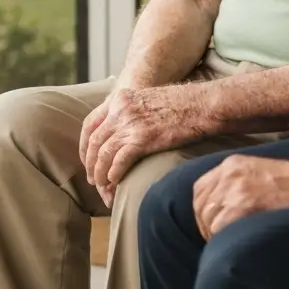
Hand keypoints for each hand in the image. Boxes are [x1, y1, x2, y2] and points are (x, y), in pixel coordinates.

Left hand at [81, 85, 206, 206]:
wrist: (203, 103)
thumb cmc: (184, 104)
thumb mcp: (149, 99)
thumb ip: (134, 111)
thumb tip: (126, 133)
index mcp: (120, 99)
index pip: (90, 124)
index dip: (85, 146)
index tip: (88, 161)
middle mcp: (121, 110)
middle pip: (95, 142)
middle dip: (91, 165)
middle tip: (93, 182)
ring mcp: (131, 124)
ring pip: (104, 155)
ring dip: (101, 176)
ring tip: (104, 190)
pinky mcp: (143, 138)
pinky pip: (119, 162)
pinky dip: (114, 175)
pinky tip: (115, 184)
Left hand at [192, 155, 288, 239]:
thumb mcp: (259, 172)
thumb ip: (237, 183)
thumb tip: (223, 207)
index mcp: (232, 164)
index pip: (200, 188)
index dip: (202, 209)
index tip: (210, 222)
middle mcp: (229, 174)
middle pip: (200, 205)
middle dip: (205, 224)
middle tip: (217, 238)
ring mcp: (234, 189)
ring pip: (208, 218)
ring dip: (214, 233)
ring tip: (228, 242)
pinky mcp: (242, 205)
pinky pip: (219, 227)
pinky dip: (222, 238)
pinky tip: (234, 242)